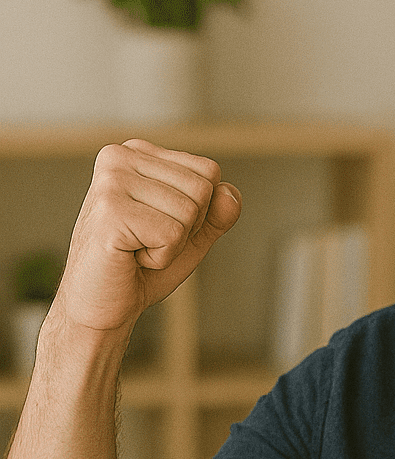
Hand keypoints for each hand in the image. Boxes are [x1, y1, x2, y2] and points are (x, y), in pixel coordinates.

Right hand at [55, 139, 240, 333]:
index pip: (209, 171)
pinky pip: (171, 235)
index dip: (198, 213)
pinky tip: (130, 258)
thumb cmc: (142, 269)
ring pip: (189, 212)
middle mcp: (119, 157)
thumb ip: (217, 213)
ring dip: (171, 246)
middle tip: (147, 242)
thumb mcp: (190, 236)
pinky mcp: (110, 211)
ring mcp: (111, 181)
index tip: (160, 227)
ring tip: (136, 250)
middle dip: (186, 230)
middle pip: (202, 190)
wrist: (101, 306)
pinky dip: (160, 258)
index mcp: (137, 153)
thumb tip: (230, 193)